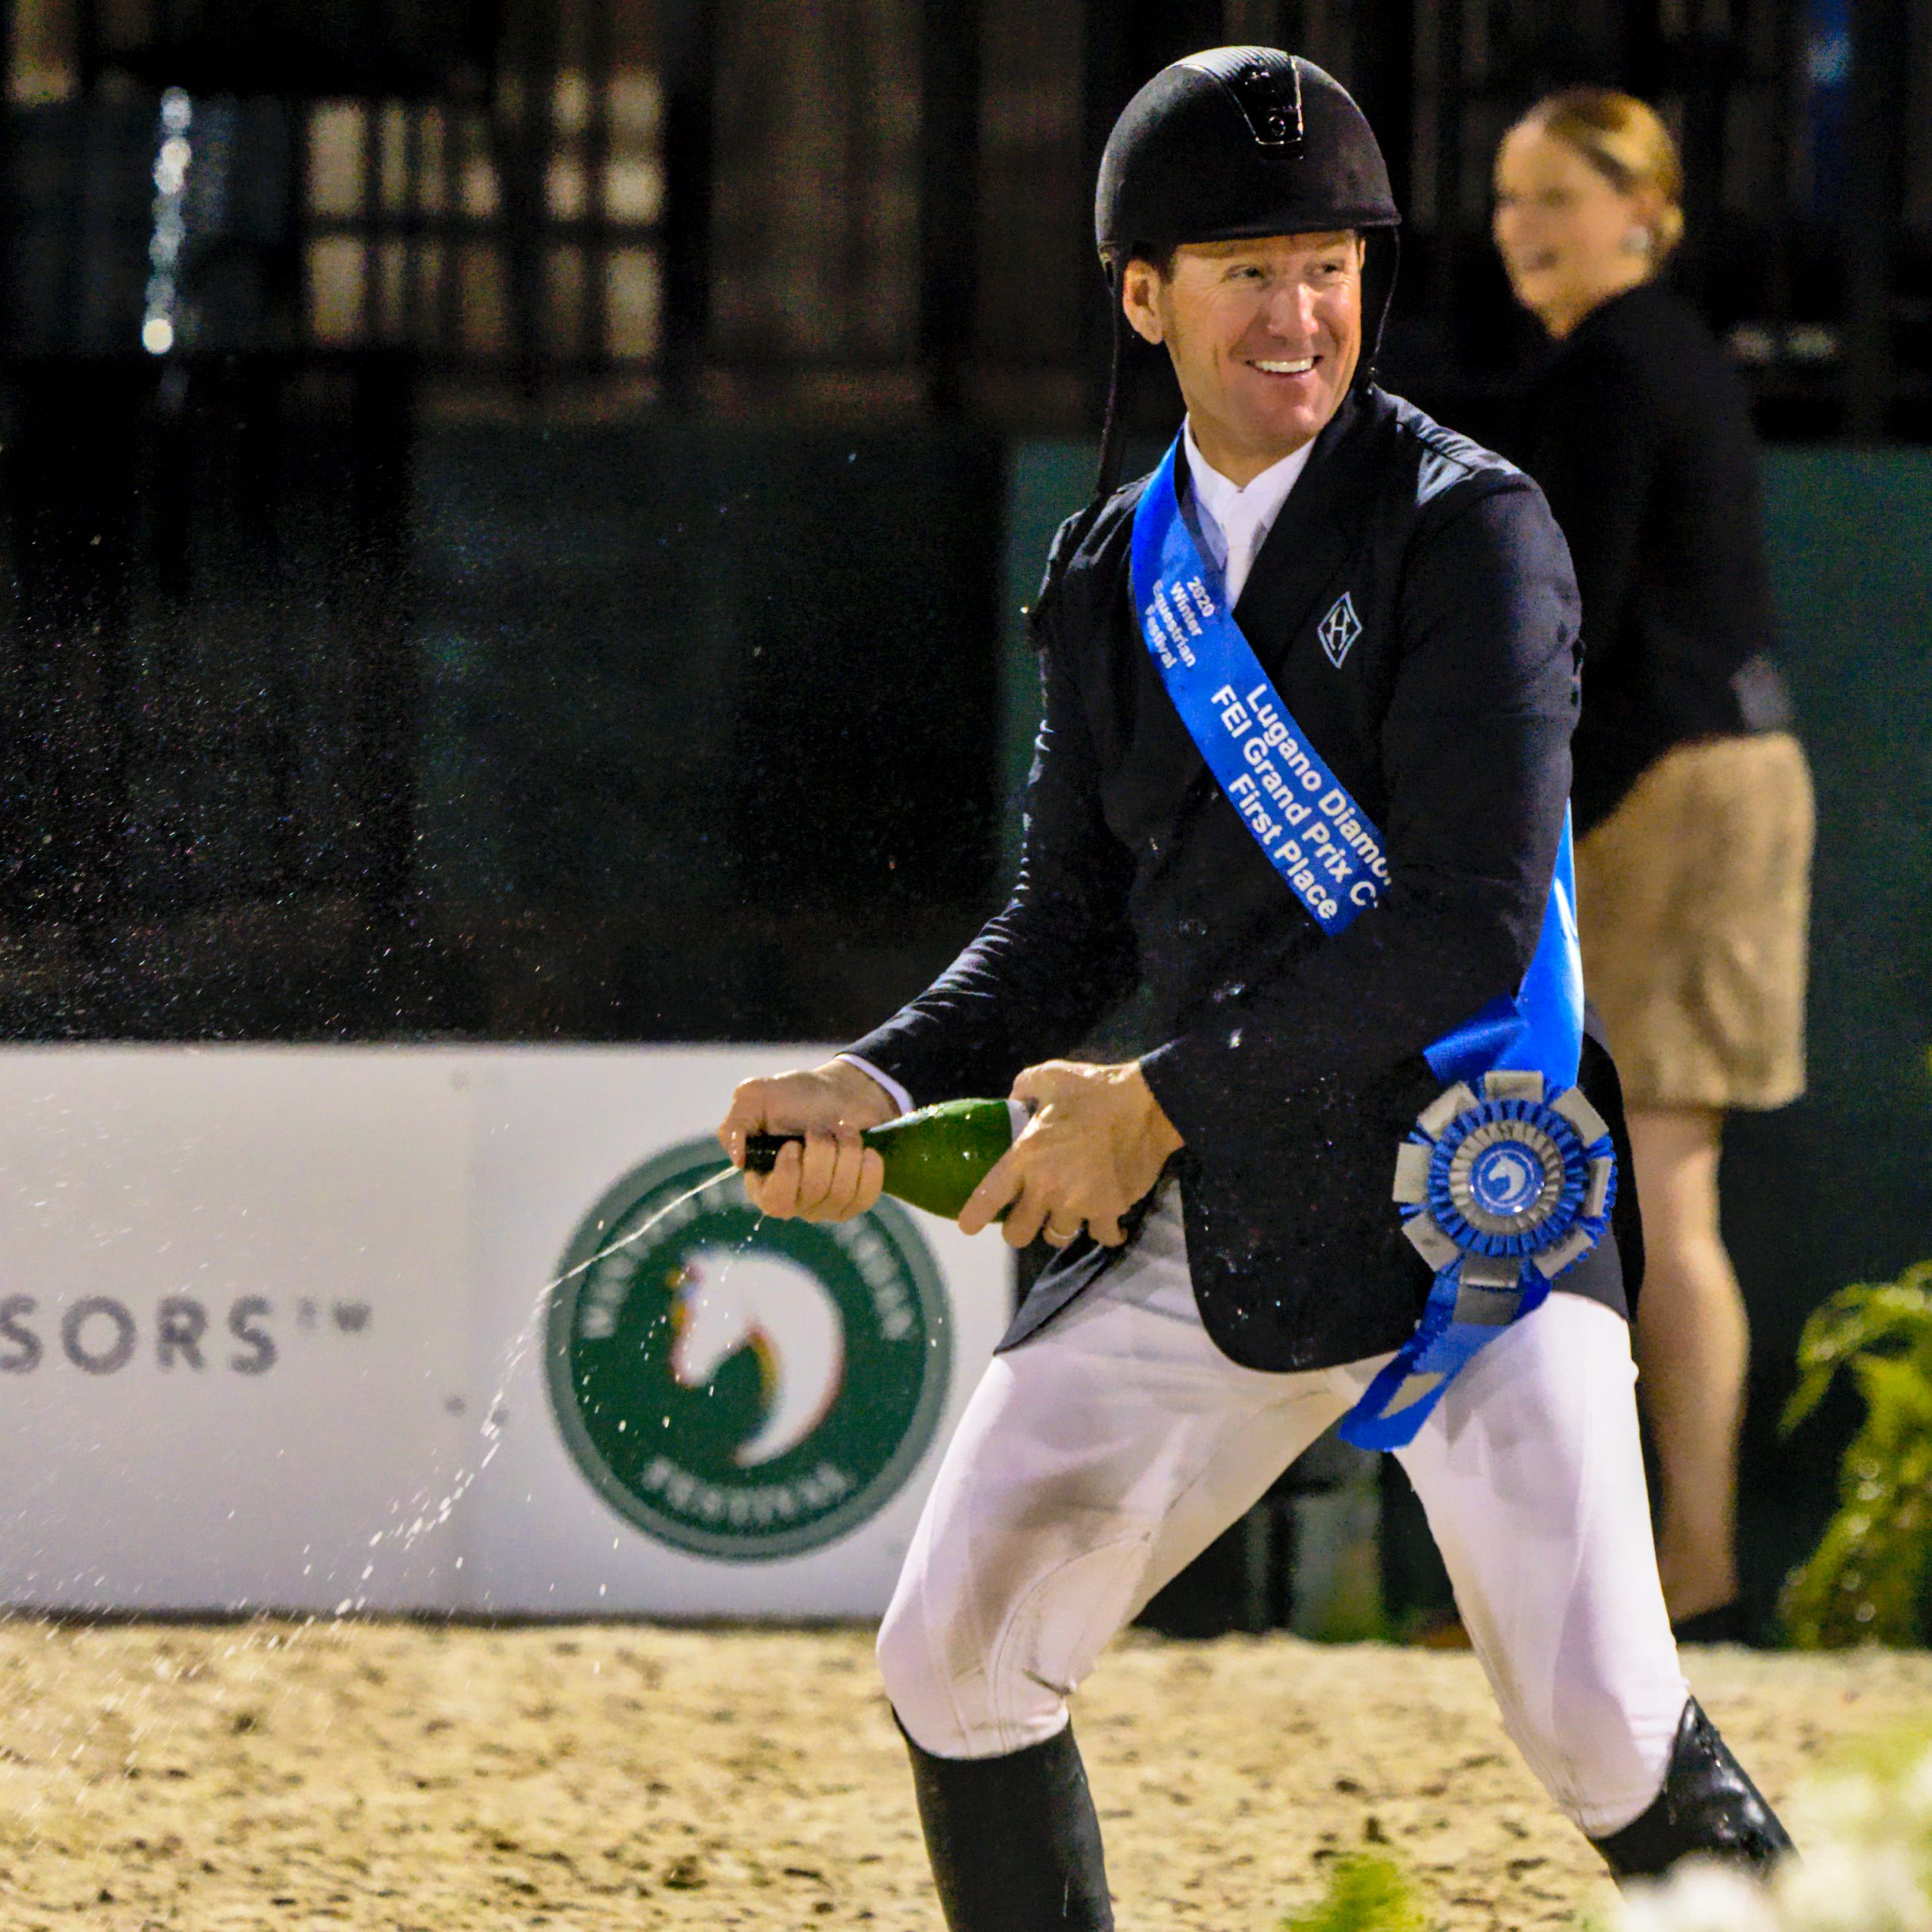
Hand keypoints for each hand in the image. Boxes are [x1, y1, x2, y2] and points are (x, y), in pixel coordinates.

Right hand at [717, 1061, 896, 1221]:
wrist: (841, 1093)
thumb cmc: (795, 1096)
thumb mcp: (756, 1096)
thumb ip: (735, 1123)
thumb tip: (738, 1158)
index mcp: (763, 1180)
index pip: (774, 1201)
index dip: (789, 1173)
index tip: (794, 1143)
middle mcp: (792, 1199)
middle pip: (813, 1193)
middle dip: (823, 1151)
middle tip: (821, 1127)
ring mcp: (822, 1205)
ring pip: (840, 1194)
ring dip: (847, 1152)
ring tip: (843, 1130)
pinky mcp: (852, 1201)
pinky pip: (864, 1199)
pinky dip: (869, 1170)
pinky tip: (866, 1152)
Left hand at [959, 1059, 1183, 1249]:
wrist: (1148, 1105)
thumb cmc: (1095, 1090)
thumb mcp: (1051, 1075)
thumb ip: (1024, 1086)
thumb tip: (1014, 1099)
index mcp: (1026, 1156)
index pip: (988, 1198)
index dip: (972, 1217)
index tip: (968, 1225)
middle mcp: (1047, 1187)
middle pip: (1018, 1234)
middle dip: (1020, 1227)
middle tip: (1029, 1213)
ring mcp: (1079, 1203)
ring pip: (1056, 1237)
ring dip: (1059, 1226)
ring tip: (1068, 1210)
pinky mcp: (1109, 1209)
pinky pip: (1100, 1237)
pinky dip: (1103, 1232)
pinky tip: (1106, 1223)